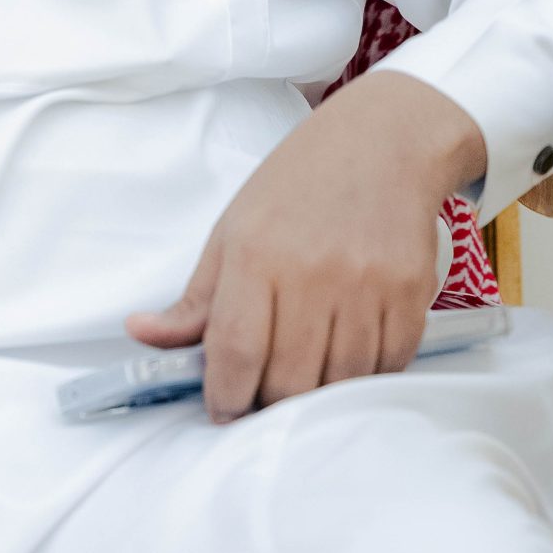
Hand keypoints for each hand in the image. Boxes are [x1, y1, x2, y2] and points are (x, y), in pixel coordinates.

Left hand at [123, 70, 486, 421]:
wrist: (383, 141)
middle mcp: (313, 274)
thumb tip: (141, 334)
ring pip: (340, 383)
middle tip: (262, 400)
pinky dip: (363, 377)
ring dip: (317, 396)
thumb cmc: (298, 185)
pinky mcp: (411, 294)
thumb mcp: (232, 231)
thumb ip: (193, 298)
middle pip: (289, 382)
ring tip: (302, 378)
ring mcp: (367, 286)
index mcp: (256, 256)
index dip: (225, 398)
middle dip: (269, 406)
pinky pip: (387, 366)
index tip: (222, 411)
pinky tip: (345, 360)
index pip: (234, 353)